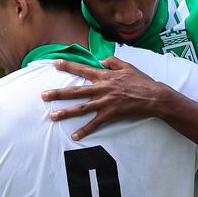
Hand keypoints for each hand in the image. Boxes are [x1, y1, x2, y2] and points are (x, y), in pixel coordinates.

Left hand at [41, 56, 168, 139]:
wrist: (154, 96)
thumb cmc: (142, 81)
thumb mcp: (128, 66)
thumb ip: (113, 61)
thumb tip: (100, 60)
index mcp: (105, 76)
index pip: (83, 69)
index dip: (68, 66)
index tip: (54, 64)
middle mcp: (102, 88)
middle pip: (76, 91)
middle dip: (58, 93)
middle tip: (43, 95)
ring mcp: (105, 102)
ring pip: (81, 108)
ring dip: (66, 112)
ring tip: (52, 116)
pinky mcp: (111, 114)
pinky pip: (95, 123)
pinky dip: (85, 130)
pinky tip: (75, 136)